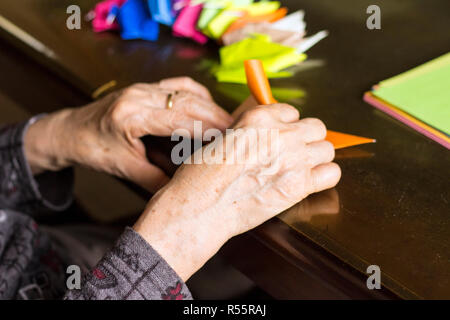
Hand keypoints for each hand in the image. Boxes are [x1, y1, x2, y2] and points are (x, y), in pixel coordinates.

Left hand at [24, 77, 232, 192]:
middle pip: (187, 100)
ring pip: (186, 91)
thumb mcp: (125, 169)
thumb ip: (157, 179)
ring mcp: (143, 87)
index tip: (231, 139)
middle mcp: (139, 95)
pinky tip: (208, 108)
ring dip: (210, 105)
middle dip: (217, 115)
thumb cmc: (94, 149)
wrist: (71, 130)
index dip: (208, 129)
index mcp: (131, 116)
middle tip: (240, 131)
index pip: (179, 119)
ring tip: (229, 123)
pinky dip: (197, 96)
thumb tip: (187, 188)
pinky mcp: (146, 87)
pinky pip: (179, 85)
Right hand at [134, 104, 340, 279]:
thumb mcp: (224, 137)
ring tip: (300, 167)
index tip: (280, 135)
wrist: (201, 207)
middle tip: (293, 151)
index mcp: (260, 118)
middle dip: (306, 138)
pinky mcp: (300, 186)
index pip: (291, 111)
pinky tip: (309, 181)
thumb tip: (267, 130)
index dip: (286, 125)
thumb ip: (251, 129)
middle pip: (316, 127)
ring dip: (316, 157)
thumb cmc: (203, 175)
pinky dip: (323, 177)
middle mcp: (281, 134)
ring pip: (327, 149)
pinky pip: (332, 173)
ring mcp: (294, 159)